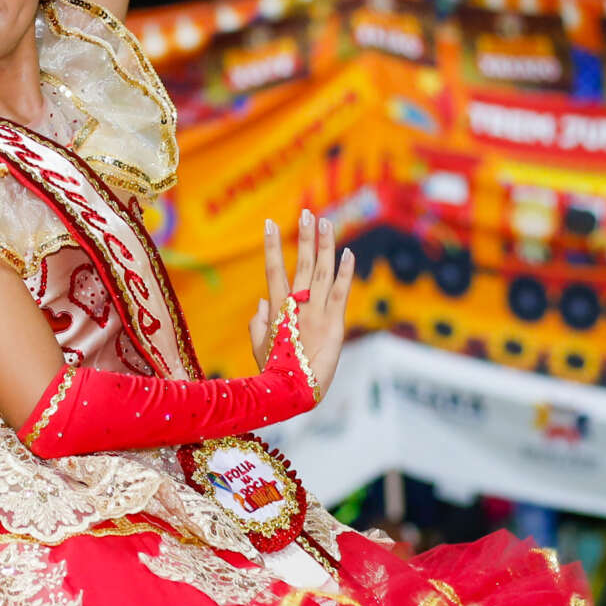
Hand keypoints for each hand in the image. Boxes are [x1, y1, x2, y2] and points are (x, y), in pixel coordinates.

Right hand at [248, 211, 356, 399]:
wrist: (293, 392)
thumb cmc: (273, 373)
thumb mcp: (258, 347)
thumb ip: (257, 323)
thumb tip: (261, 303)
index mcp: (278, 309)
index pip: (273, 270)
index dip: (272, 246)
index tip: (269, 223)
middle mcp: (298, 305)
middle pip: (302, 263)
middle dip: (304, 236)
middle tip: (307, 213)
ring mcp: (317, 312)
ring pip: (323, 271)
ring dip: (325, 245)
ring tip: (326, 222)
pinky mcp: (335, 323)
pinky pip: (342, 292)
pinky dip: (346, 272)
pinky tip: (349, 252)